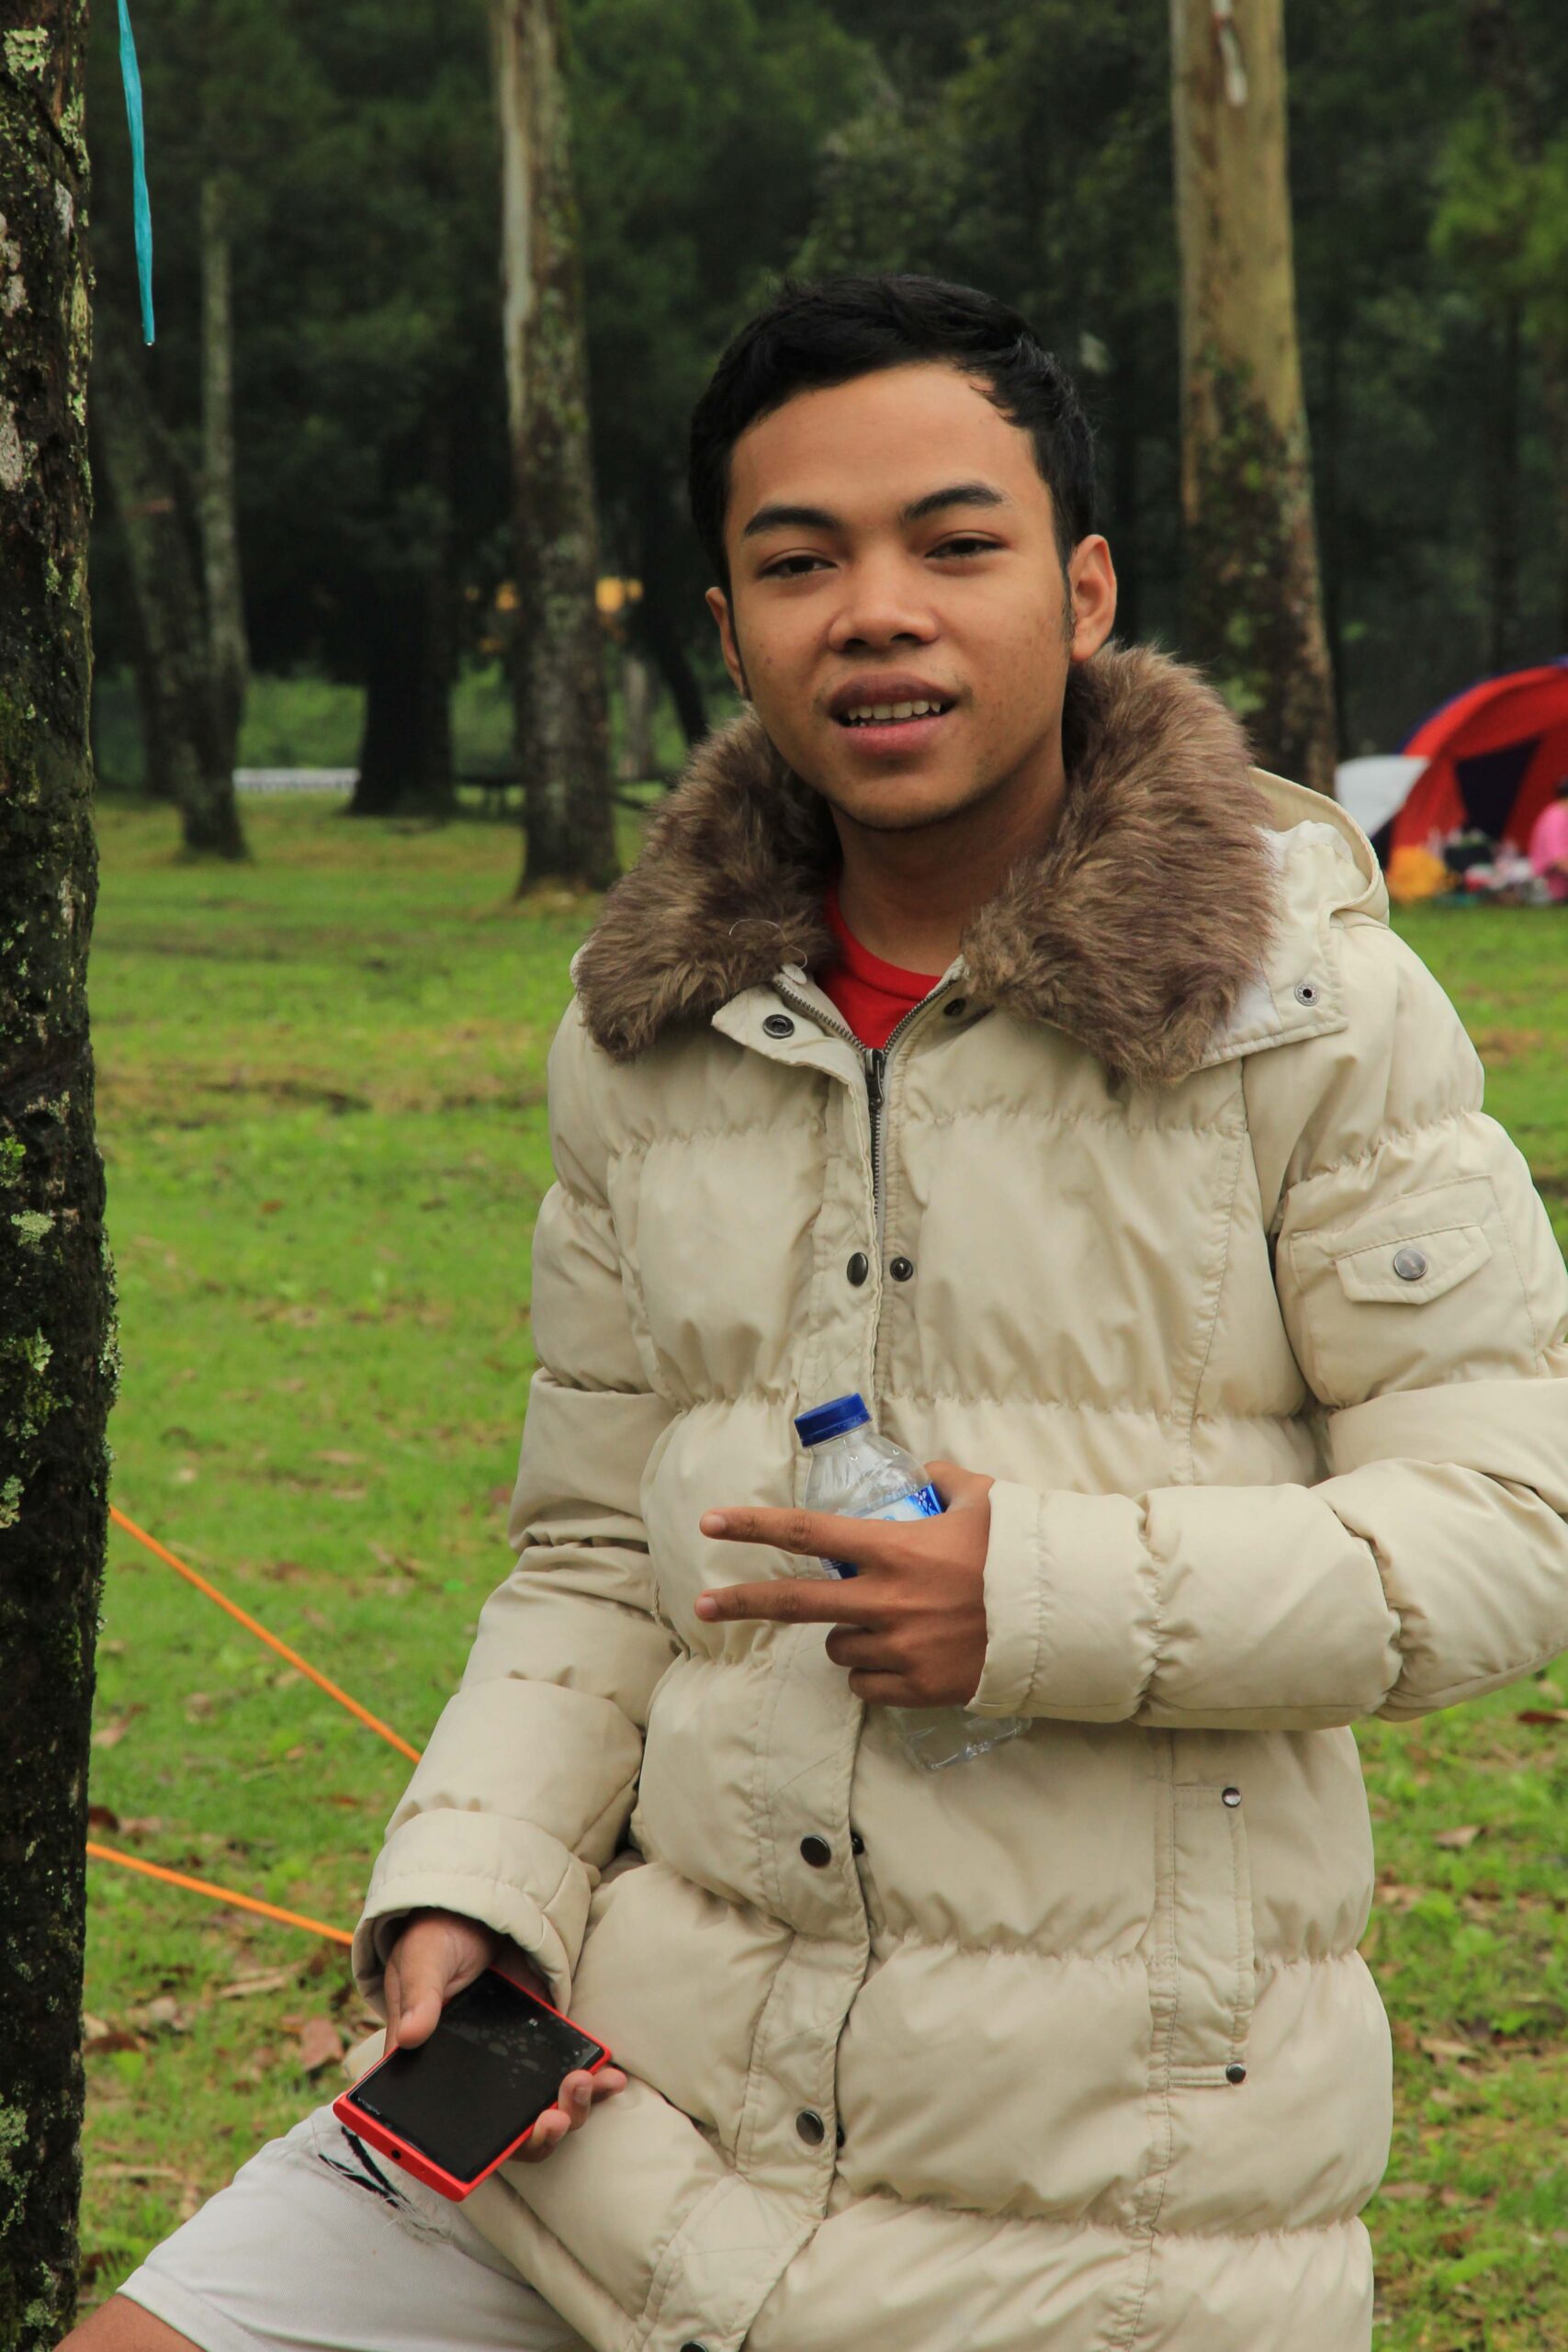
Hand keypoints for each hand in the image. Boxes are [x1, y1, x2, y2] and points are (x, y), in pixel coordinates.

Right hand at [382, 1907, 627, 2163]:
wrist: (477, 1913)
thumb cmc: (436, 1940)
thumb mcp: (421, 1961)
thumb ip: (419, 1996)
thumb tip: (412, 2035)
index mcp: (430, 2075)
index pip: (445, 2134)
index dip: (472, 2155)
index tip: (504, 2147)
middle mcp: (471, 2083)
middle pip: (504, 2136)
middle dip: (535, 2138)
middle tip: (553, 2119)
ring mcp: (511, 2066)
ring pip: (540, 2113)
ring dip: (569, 2111)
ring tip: (580, 2084)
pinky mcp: (542, 2045)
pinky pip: (566, 2077)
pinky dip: (593, 2084)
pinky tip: (611, 2078)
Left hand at [695, 1459, 993, 1706]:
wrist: (1062, 1618)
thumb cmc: (1019, 1554)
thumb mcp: (984, 1500)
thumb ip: (945, 1482)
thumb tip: (926, 1473)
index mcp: (893, 1548)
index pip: (807, 1532)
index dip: (753, 1525)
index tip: (711, 1523)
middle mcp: (885, 1599)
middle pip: (794, 1601)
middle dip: (742, 1602)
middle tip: (704, 1606)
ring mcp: (898, 1647)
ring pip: (838, 1646)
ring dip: (847, 1634)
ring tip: (890, 1623)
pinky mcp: (916, 1686)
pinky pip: (865, 1685)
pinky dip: (873, 1673)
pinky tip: (902, 1658)